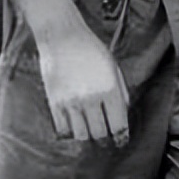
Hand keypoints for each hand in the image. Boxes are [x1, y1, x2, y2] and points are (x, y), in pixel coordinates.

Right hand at [35, 25, 130, 145]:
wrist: (62, 37)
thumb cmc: (91, 49)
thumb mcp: (113, 67)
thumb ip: (121, 92)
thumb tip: (123, 113)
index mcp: (110, 90)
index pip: (118, 125)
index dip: (120, 137)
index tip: (121, 141)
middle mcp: (91, 99)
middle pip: (99, 134)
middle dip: (105, 139)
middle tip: (106, 139)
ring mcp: (71, 102)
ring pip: (81, 135)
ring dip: (88, 137)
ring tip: (90, 133)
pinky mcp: (55, 102)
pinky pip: (63, 128)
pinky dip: (70, 132)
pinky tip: (74, 127)